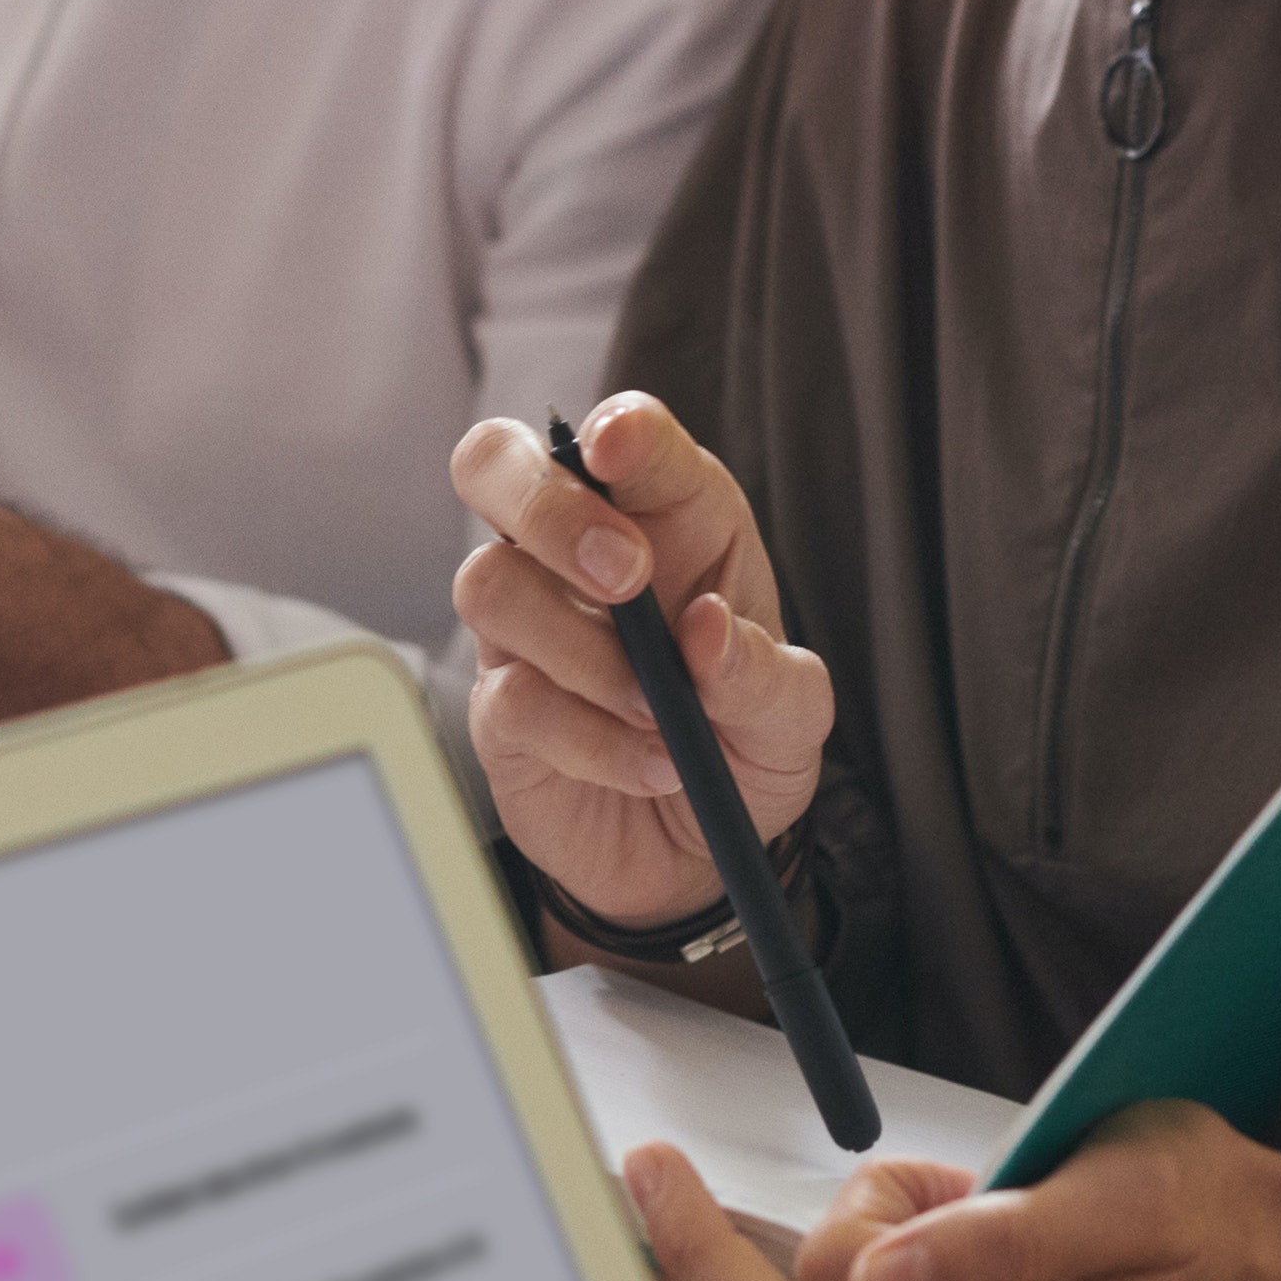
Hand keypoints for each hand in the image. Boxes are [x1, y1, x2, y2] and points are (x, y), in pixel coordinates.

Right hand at [447, 395, 828, 936]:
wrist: (695, 853)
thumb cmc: (741, 744)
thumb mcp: (793, 716)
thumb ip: (766, 674)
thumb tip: (708, 629)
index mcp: (664, 514)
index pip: (625, 434)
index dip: (617, 427)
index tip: (618, 447)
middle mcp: (576, 552)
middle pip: (493, 463)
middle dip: (549, 508)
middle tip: (628, 577)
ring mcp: (525, 626)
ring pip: (488, 583)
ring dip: (585, 653)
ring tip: (659, 712)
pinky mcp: (499, 706)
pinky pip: (512, 699)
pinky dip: (592, 739)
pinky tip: (649, 763)